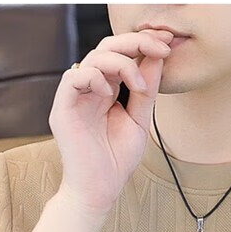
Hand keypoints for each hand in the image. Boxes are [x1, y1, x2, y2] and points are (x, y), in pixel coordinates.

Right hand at [48, 27, 174, 213]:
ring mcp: (75, 97)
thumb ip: (146, 90)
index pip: (121, 54)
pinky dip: (95, 77)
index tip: (167, 42)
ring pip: (93, 57)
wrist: (99, 190)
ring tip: (139, 85)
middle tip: (161, 47)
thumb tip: (157, 57)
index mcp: (106, 89)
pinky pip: (74, 77)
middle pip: (107, 47)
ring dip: (122, 64)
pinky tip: (109, 94)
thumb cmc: (116, 160)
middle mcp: (89, 88)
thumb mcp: (140, 120)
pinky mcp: (62, 108)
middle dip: (136, 41)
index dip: (142, 43)